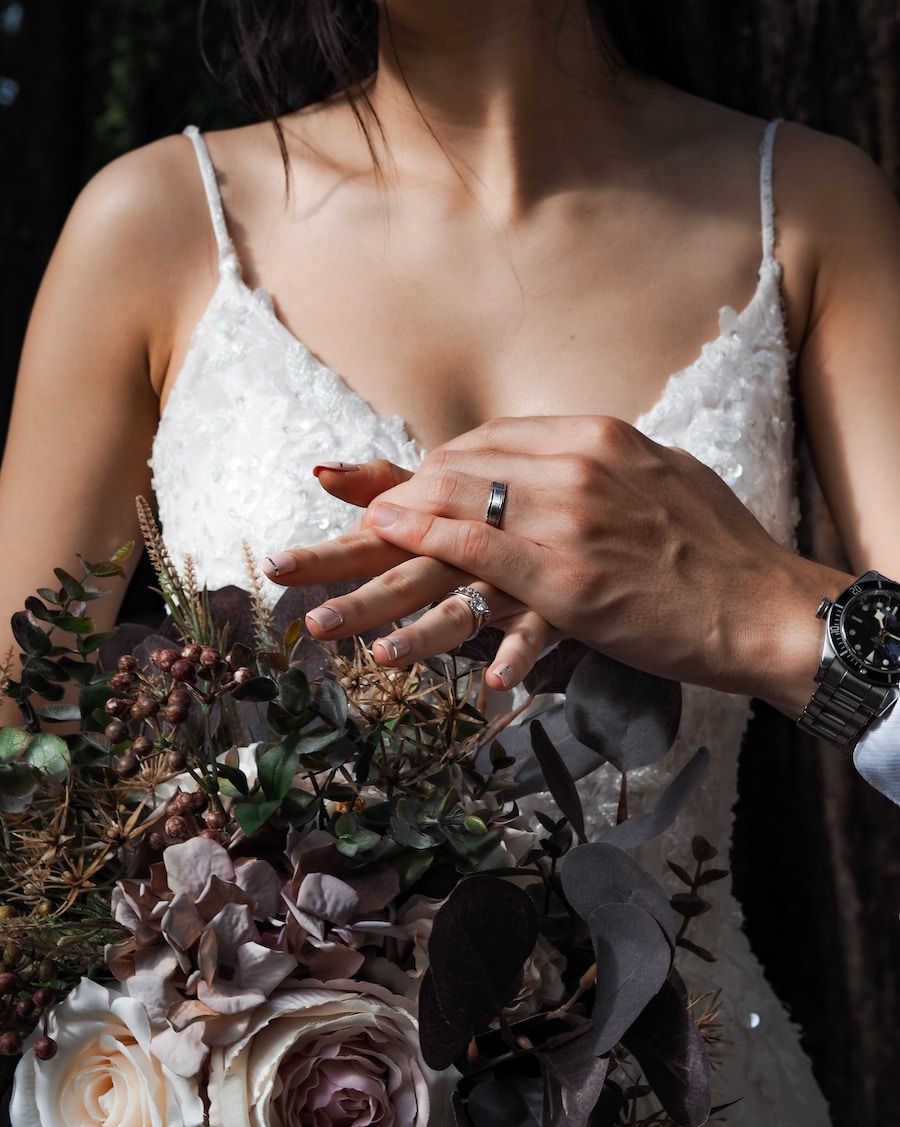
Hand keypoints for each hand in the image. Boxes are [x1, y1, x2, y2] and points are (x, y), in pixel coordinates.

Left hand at [264, 416, 848, 711]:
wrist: (767, 604)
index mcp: (593, 437)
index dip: (423, 469)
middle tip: (316, 522)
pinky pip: (483, 576)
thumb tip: (566, 456)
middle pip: (451, 475)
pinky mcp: (571, 584)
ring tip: (315, 597)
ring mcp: (569, 524)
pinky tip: (385, 618)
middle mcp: (573, 468)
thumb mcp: (661, 475)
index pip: (483, 443)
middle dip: (375, 504)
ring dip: (376, 557)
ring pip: (451, 525)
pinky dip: (429, 588)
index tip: (376, 484)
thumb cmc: (717, 546)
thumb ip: (602, 463)